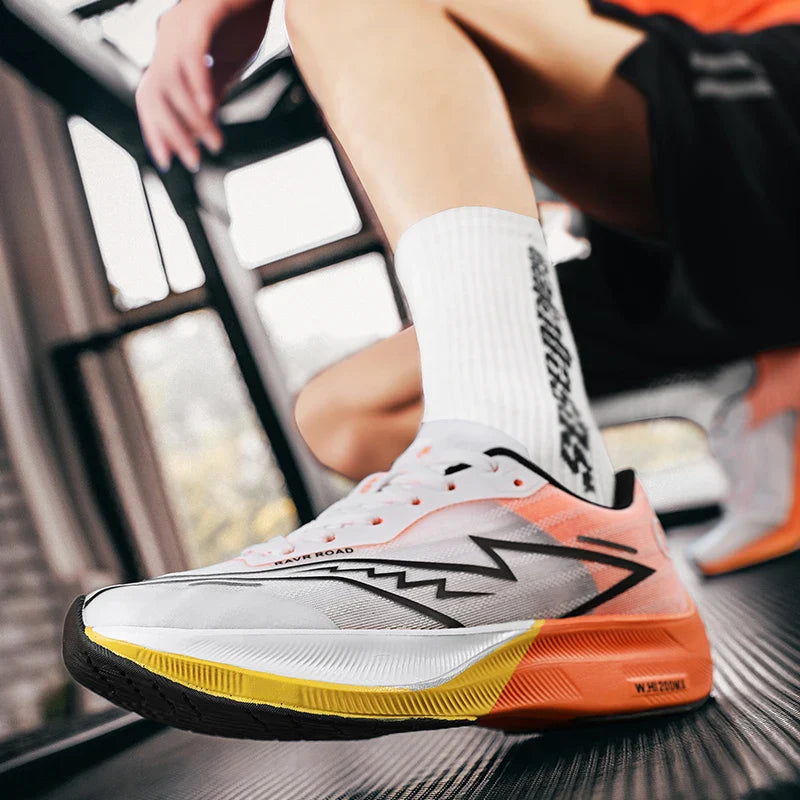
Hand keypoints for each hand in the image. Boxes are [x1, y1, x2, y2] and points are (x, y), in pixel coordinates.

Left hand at [136, 0, 271, 170]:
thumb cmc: (246, 15)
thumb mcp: (229, 62)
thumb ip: (212, 88)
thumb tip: (203, 120)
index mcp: (172, 49)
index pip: (153, 96)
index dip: (155, 130)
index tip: (166, 161)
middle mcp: (168, 36)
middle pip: (155, 94)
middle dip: (171, 132)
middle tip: (191, 161)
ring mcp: (181, 25)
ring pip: (173, 82)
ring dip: (193, 118)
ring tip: (214, 141)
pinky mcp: (201, 14)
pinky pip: (193, 55)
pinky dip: (198, 84)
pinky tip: (209, 109)